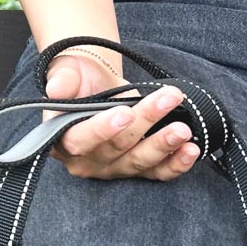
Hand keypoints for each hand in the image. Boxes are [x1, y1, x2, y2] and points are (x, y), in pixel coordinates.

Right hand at [45, 46, 198, 180]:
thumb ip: (60, 80)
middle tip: (166, 100)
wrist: (97, 82)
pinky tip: (191, 150)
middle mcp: (86, 161)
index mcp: (60, 140)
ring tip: (183, 128)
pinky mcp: (138, 169)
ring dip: (163, 144)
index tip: (125, 113)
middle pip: (117, 148)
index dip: (102, 130)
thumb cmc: (77, 78)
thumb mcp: (64, 72)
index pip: (79, 141)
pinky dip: (177, 164)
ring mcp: (114, 168)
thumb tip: (55, 90)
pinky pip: (158, 173)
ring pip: (140, 162)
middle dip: (145, 123)